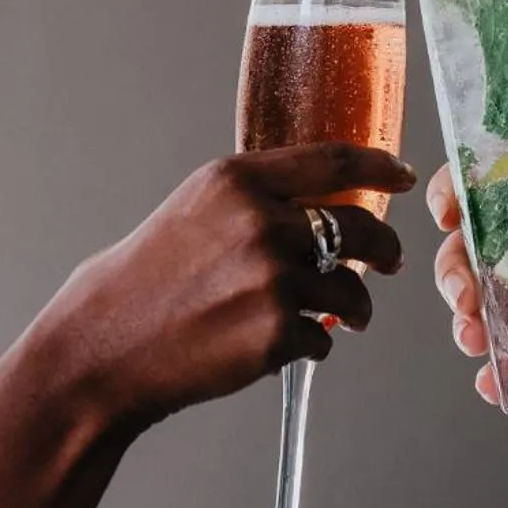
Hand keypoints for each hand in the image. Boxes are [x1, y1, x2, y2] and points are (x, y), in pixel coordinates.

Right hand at [39, 144, 414, 428]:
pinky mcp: (275, 333)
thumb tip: (323, 203)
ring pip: (350, 290)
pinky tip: (279, 345)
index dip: (380, 166)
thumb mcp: (195, 210)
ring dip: (354, 308)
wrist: (103, 347)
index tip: (403, 176)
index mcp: (236, 180)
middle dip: (384, 250)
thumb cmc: (144, 281)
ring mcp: (271, 279)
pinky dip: (312, 345)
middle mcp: (260, 221)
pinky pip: (324, 338)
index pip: (333, 160)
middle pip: (360, 227)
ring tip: (340, 318)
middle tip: (388, 263)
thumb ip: (256, 199)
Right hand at [427, 167, 507, 400]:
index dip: (460, 193)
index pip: (498, 187)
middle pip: (475, 253)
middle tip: (464, 292)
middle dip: (453, 271)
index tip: (450, 210)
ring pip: (488, 308)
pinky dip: (501, 376)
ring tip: (471, 336)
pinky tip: (492, 382)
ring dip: (467, 321)